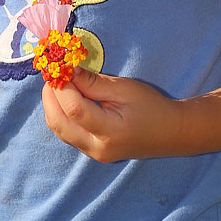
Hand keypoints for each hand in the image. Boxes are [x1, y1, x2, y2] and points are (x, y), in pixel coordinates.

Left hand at [41, 67, 183, 160]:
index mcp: (110, 131)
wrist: (171, 133)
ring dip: (52, 105)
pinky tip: (66, 99)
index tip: (59, 67)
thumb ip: (94, 82)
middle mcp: (97, 147)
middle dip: (50, 96)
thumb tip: (68, 71)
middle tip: (53, 74)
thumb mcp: (124, 88)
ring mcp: (92, 153)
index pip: (74, 109)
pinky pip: (66, 133)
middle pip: (58, 122)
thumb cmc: (152, 107)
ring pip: (58, 129)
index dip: (61, 87)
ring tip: (58, 84)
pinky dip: (60, 114)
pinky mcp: (91, 152)